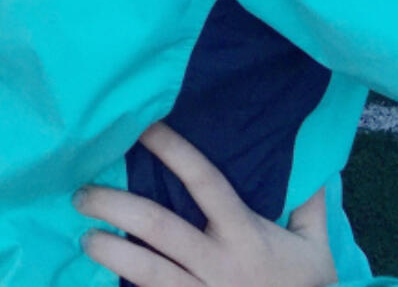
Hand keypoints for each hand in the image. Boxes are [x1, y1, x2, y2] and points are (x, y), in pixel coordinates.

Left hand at [74, 123, 337, 286]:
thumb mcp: (315, 251)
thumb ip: (310, 206)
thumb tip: (313, 163)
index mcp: (246, 235)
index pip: (205, 182)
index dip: (174, 151)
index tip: (142, 126)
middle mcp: (219, 265)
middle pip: (161, 228)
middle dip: (116, 206)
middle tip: (82, 192)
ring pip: (148, 273)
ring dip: (110, 252)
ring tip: (84, 237)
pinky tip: (100, 279)